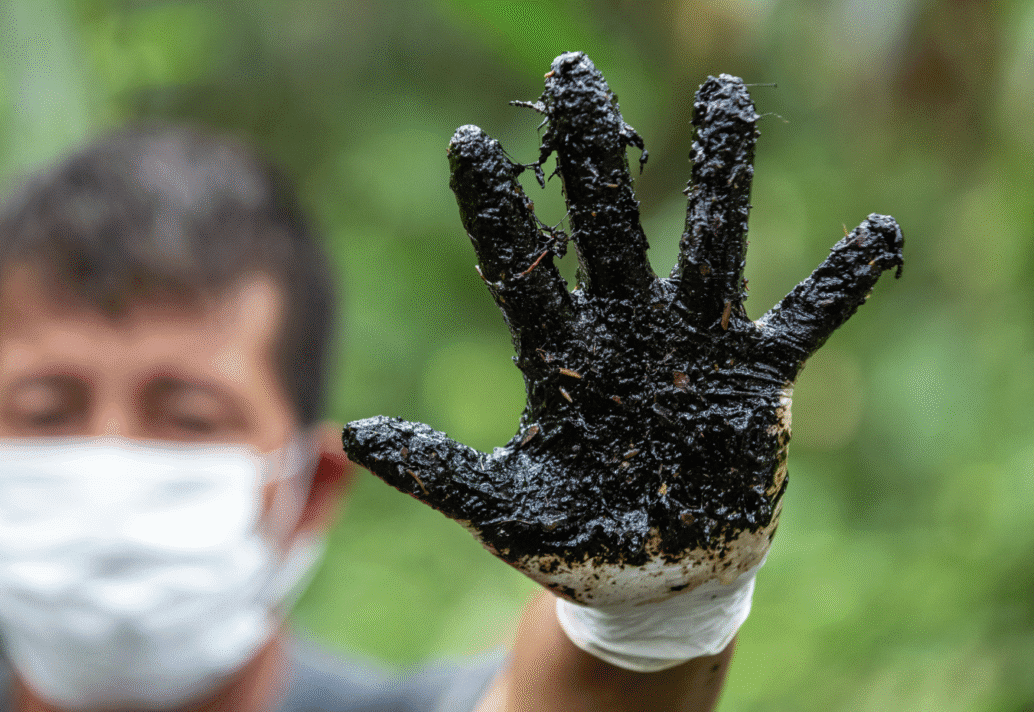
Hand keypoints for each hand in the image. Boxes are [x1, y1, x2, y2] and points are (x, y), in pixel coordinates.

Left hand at [343, 52, 901, 606]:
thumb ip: (438, 471)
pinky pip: (806, 319)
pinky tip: (874, 230)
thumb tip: (350, 434)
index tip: (471, 139)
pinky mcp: (754, 378)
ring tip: (724, 96)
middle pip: (608, 225)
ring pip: (710, 242)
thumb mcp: (503, 507)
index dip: (497, 207)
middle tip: (574, 75)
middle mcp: (626, 328)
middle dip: (592, 157)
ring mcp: (693, 345)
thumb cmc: (575, 538)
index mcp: (561, 352)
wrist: (652, 577)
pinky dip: (840, 282)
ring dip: (722, 175)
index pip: (520, 265)